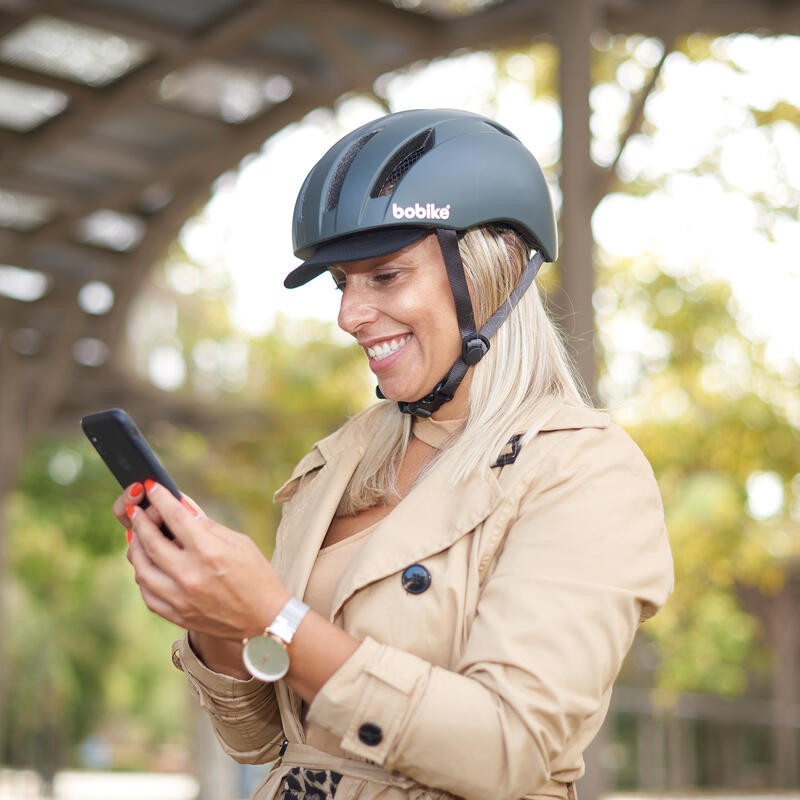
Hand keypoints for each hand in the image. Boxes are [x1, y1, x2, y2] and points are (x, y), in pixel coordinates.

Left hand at [123, 481, 289, 640]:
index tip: (151, 488)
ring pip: (142, 569)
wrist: (265, 619)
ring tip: (137, 537)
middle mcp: (191, 575)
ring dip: (136, 549)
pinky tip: (147, 564)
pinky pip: (147, 593)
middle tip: (136, 511)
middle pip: (151, 542)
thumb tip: (181, 505)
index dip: (160, 499)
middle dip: (140, 521)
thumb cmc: (256, 575)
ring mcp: (181, 598)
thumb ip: (206, 525)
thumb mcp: (239, 542)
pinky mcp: (177, 615)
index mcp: (209, 552)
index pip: (175, 517)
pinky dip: (143, 575)